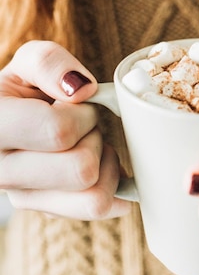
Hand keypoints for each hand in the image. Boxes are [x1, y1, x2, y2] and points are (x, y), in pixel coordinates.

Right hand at [0, 41, 131, 219]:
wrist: (10, 120)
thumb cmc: (23, 90)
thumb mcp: (28, 63)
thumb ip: (49, 63)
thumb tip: (82, 90)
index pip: (58, 132)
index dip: (81, 113)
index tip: (72, 103)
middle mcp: (2, 173)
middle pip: (82, 169)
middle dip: (94, 138)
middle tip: (82, 125)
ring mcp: (24, 198)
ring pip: (94, 198)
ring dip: (104, 164)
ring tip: (87, 143)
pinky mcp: (47, 211)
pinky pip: (99, 209)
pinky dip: (112, 186)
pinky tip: (99, 164)